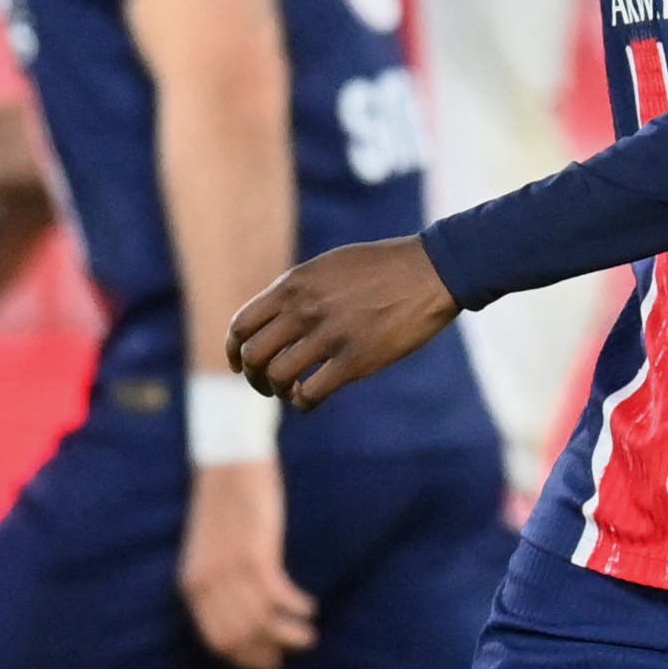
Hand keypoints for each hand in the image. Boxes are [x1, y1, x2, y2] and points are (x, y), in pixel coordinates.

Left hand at [179, 459, 317, 668]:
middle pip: (239, 638)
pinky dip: (297, 608)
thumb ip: (217, 583)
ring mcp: (231, 572)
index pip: (216, 641)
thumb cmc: (222, 505)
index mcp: (192, 587)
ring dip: (289, 636)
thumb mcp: (207, 551)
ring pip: (262, 622)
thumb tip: (242, 615)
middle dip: (267, 653)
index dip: (244, 658)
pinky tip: (309, 607)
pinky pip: (279, 596)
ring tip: (308, 638)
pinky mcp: (257, 556)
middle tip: (289, 656)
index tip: (267, 663)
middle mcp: (207, 585)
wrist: (229, 465)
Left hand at [226, 236, 458, 410]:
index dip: (235, 351)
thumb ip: (299, 290)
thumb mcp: (330, 265)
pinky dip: (303, 402)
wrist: (433, 270)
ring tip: (292, 390)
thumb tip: (274, 319)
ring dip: (279, 390)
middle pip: (254, 355)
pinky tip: (312, 397)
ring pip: (278, 377)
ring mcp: (329, 334)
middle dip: (255, 376)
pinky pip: (310, 394)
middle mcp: (305, 308)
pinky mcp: (356, 359)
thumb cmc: (384, 267)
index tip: (242, 364)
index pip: (241, 325)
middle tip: (269, 383)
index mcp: (295, 284)